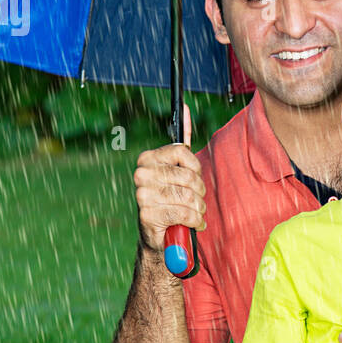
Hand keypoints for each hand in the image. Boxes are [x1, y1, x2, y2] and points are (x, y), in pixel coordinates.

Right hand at [133, 104, 205, 252]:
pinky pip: (183, 213)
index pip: (182, 152)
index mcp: (148, 159)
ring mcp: (142, 195)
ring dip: (198, 209)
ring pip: (188, 196)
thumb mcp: (179, 168)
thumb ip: (182, 140)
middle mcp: (141, 174)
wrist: (161, 235)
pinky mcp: (147, 215)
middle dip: (200, 192)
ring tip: (194, 214)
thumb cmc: (174, 199)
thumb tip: (184, 106)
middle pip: (188, 176)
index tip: (194, 178)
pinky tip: (191, 224)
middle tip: (196, 201)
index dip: (195, 168)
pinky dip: (194, 221)